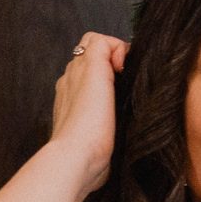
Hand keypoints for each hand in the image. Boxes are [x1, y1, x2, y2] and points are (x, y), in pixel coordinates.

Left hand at [50, 34, 127, 197]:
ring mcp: (75, 104)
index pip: (95, 41)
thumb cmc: (89, 120)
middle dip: (114, 63)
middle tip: (129, 80)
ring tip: (126, 97)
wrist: (79, 159)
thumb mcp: (95, 72)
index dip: (116, 48)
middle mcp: (71, 83)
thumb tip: (114, 48)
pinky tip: (118, 114)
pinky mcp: (84, 125)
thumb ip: (101, 49)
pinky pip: (97, 103)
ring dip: (112, 84)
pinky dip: (108, 102)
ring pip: (95, 81)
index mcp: (75, 70)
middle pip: (94, 59)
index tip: (126, 68)